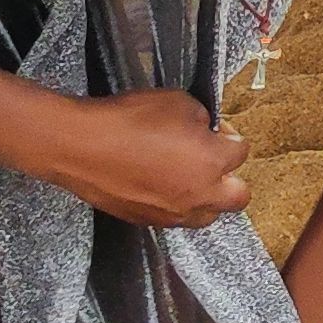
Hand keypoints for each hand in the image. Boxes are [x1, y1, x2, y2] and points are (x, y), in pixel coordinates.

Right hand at [29, 86, 249, 229]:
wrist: (82, 147)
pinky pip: (175, 219)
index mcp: (213, 162)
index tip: (215, 130)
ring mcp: (175, 213)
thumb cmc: (129, 120)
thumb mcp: (177, 101)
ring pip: (207, 215)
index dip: (229, 136)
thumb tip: (205, 129)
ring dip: (206, 197)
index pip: (241, 151)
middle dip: (231, 178)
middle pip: (238, 197)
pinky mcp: (149, 221)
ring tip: (188, 178)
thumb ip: (201, 118)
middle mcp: (200, 194)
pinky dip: (176, 205)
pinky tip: (160, 186)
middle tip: (212, 160)